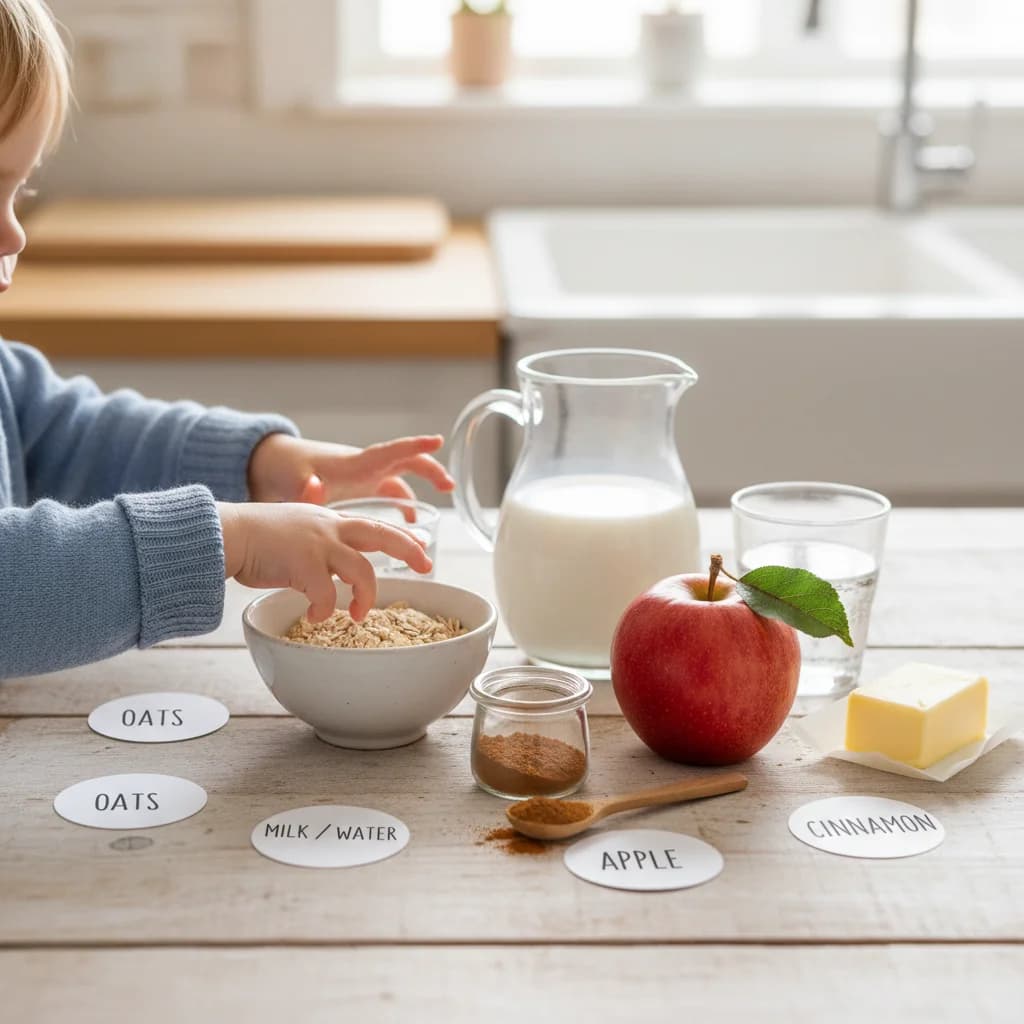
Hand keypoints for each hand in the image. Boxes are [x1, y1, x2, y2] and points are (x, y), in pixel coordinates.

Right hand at [218, 502, 431, 621]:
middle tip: (426, 565)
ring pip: (362, 570)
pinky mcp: (303, 563)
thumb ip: (320, 548)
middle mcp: (330, 528)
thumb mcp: (298, 533)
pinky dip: (324, 610)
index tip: (422, 547)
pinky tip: (315, 617)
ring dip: (366, 597)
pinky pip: (326, 594)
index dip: (401, 536)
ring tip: (359, 615)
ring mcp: (318, 544)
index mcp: (330, 521)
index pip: (375, 525)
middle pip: (382, 534)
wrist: (228, 534)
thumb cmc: (258, 539)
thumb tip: (334, 575)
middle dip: (409, 549)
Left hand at [247, 433, 454, 507]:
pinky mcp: (358, 488)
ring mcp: (364, 478)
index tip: (438, 441)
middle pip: (407, 464)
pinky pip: (389, 494)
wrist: (269, 467)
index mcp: (357, 464)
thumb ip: (307, 487)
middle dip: (431, 471)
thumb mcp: (295, 479)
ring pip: (402, 481)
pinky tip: (409, 526)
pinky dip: (403, 506)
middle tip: (449, 487)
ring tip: (437, 511)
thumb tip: (314, 487)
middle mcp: (366, 468)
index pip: (393, 452)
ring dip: (421, 492)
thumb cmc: (285, 469)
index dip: (416, 446)